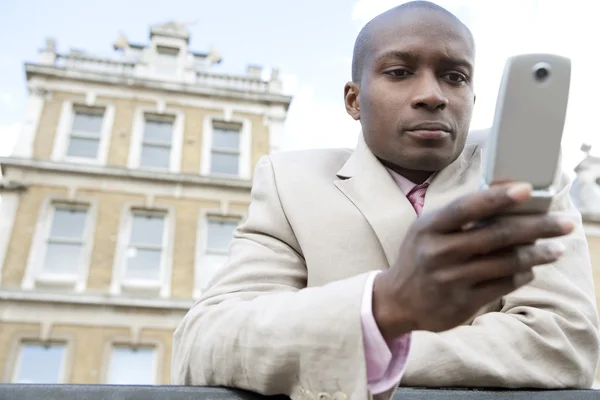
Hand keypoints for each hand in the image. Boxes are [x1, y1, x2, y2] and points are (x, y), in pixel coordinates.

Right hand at [372, 182, 573, 339]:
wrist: (397, 300)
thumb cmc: (420, 256)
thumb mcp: (427, 229)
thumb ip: (458, 215)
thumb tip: (504, 192)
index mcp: (429, 227)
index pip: (466, 207)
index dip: (497, 197)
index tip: (527, 189)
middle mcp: (439, 252)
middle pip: (497, 235)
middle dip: (537, 226)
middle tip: (565, 222)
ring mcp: (451, 278)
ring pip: (506, 262)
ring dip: (538, 253)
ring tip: (557, 248)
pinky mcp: (463, 301)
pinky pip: (503, 284)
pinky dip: (523, 274)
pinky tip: (531, 268)